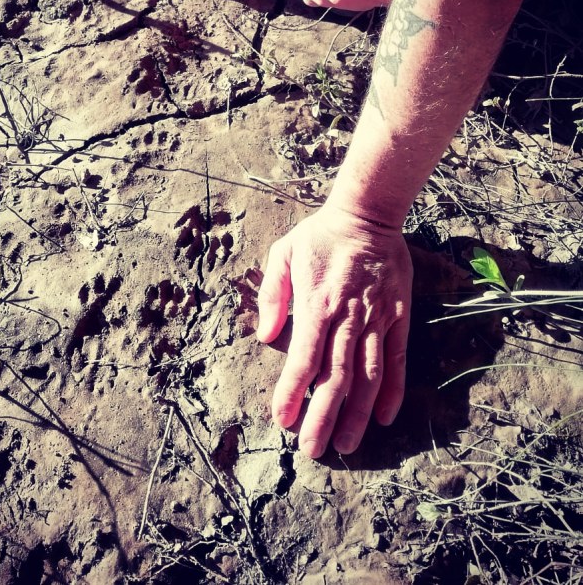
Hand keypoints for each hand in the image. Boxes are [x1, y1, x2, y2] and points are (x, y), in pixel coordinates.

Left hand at [256, 204, 411, 457]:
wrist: (367, 215)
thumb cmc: (319, 236)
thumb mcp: (283, 254)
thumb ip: (272, 295)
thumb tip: (265, 336)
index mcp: (315, 305)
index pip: (302, 359)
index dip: (292, 392)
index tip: (283, 420)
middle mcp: (346, 318)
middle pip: (335, 376)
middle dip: (323, 415)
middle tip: (314, 449)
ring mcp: (376, 319)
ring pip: (368, 375)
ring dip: (358, 413)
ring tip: (347, 444)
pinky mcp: (398, 316)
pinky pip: (397, 358)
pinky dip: (393, 390)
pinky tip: (386, 417)